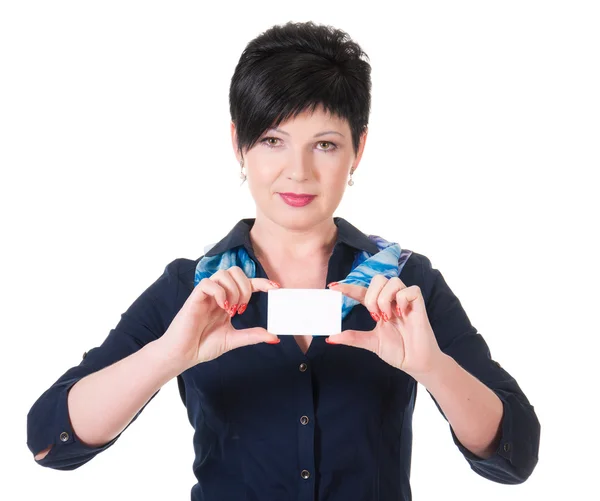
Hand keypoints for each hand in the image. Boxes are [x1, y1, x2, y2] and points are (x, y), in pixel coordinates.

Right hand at [159, 266, 280, 370]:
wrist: (183, 354)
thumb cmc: (203, 345)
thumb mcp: (234, 339)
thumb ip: (253, 335)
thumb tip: (274, 336)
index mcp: (228, 301)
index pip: (247, 283)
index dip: (262, 282)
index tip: (276, 288)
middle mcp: (218, 294)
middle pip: (236, 271)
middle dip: (245, 287)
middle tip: (242, 308)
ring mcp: (206, 295)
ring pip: (223, 273)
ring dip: (232, 289)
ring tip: (231, 309)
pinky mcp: (195, 298)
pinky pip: (208, 283)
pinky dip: (220, 293)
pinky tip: (222, 307)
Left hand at [326, 275, 443, 378]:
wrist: (415, 362)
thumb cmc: (397, 350)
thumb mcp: (371, 342)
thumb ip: (352, 338)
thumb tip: (330, 338)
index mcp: (379, 307)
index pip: (362, 292)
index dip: (348, 287)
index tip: (332, 287)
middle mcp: (391, 300)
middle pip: (378, 279)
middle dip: (371, 295)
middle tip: (374, 315)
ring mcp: (405, 301)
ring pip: (392, 281)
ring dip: (385, 299)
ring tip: (388, 317)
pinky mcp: (418, 304)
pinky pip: (410, 289)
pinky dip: (402, 300)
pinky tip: (402, 314)